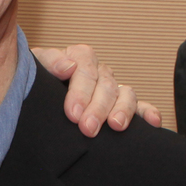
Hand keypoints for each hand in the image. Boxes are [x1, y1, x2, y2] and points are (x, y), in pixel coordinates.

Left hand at [35, 44, 161, 135]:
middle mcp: (99, 72)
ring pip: (125, 94)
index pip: (85, 67)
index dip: (81, 90)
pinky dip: (147, 112)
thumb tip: (68, 67)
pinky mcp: (121, 105)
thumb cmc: (33, 83)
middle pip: (105, 85)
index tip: (73, 113)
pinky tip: (153, 122)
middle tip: (87, 128)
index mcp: (78, 57)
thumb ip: (48, 62)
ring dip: (122, 110)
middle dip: (97, 108)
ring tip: (116, 126)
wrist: (33, 97)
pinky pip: (140, 106)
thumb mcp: (34, 68)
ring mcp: (112, 88)